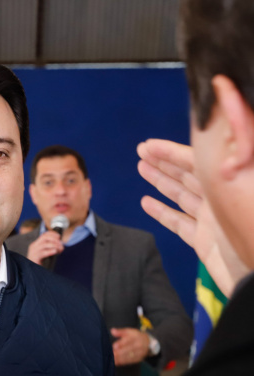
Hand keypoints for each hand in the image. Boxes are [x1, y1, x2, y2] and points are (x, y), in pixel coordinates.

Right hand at [26, 230, 62, 264]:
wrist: (32, 271)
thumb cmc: (39, 262)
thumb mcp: (44, 253)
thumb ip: (49, 248)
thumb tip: (60, 244)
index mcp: (36, 244)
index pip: (44, 235)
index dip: (52, 234)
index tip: (59, 236)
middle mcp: (34, 246)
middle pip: (44, 238)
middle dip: (55, 239)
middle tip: (61, 244)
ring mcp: (33, 252)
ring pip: (45, 244)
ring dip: (55, 245)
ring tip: (60, 250)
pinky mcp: (34, 258)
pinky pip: (43, 253)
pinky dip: (50, 251)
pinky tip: (55, 252)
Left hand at [111, 328, 149, 365]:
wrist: (148, 342)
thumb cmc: (135, 336)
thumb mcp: (129, 331)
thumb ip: (120, 332)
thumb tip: (112, 331)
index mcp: (136, 337)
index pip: (128, 341)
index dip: (121, 344)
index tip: (114, 346)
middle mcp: (138, 345)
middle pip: (128, 350)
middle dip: (119, 353)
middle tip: (111, 354)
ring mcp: (140, 353)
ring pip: (129, 356)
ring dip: (120, 359)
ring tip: (112, 359)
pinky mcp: (139, 358)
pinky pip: (130, 361)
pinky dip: (123, 362)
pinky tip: (116, 363)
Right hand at [137, 139, 249, 295]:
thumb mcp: (245, 188)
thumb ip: (232, 157)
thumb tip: (222, 125)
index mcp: (230, 184)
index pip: (197, 160)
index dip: (172, 151)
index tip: (149, 145)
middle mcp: (221, 199)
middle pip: (188, 174)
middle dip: (164, 161)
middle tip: (141, 151)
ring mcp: (213, 221)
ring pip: (182, 195)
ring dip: (160, 181)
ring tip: (141, 168)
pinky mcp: (204, 242)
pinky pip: (179, 223)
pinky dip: (162, 212)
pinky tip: (147, 203)